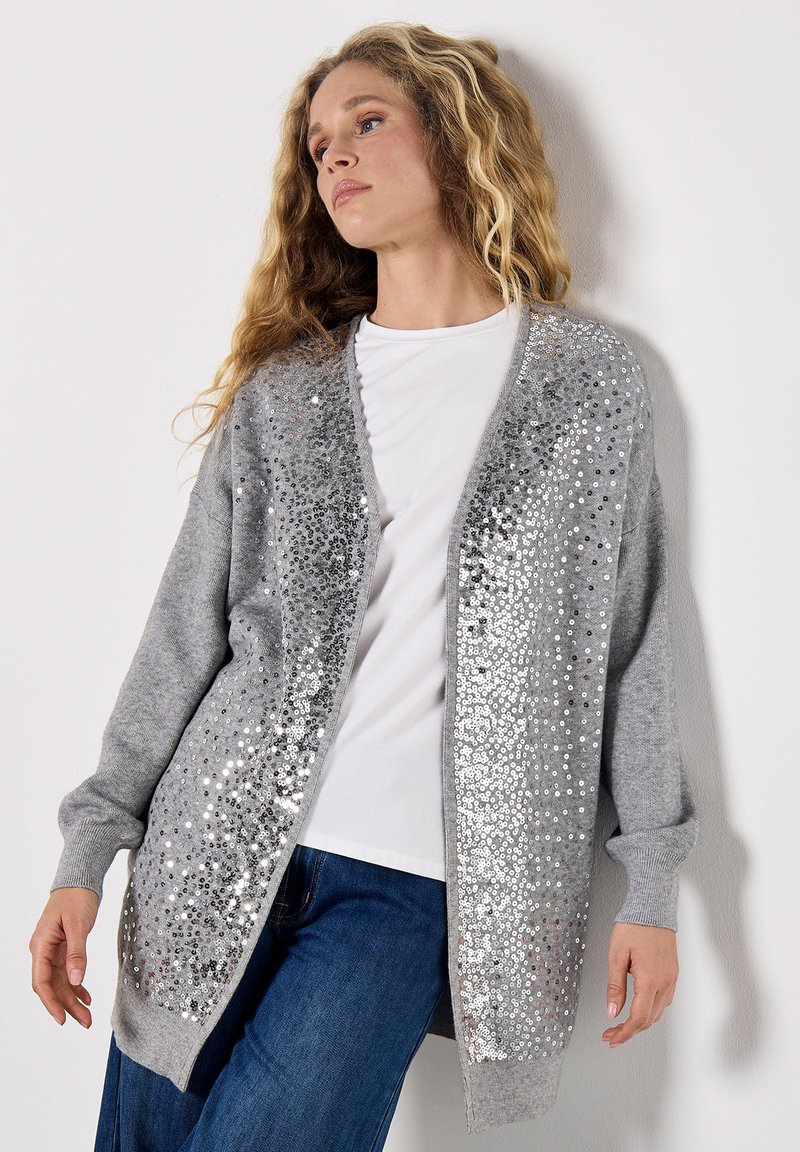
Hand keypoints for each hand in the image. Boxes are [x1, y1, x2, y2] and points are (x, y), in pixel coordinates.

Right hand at [30, 887, 98, 1029]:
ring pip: (61, 982)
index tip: (62, 1019)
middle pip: (52, 986)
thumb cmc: (76, 897)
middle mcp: (43, 951)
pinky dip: (77, 986)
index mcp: (41, 945)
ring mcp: (53, 951)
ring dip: (73, 999)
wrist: (79, 880)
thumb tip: (75, 979)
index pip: (41, 981)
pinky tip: (87, 997)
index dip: (51, 1002)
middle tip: (85, 1022)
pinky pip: (68, 973)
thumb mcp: (78, 925)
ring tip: (88, 1017)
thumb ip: (77, 952)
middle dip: (67, 1006)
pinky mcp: (64, 949)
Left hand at [602, 921, 678, 1047]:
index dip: (624, 1033)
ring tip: (621, 1024)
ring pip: (658, 1012)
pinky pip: (664, 1001)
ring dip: (641, 1022)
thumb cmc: (634, 927)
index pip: (638, 1018)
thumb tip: (612, 1012)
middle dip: (629, 1031)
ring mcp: (671, 979)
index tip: (611, 1039)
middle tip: (611, 1034)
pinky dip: (650, 1010)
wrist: (653, 908)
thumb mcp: (616, 955)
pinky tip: (638, 1007)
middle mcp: (665, 983)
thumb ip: (615, 986)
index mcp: (650, 980)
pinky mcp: (673, 974)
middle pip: (649, 1020)